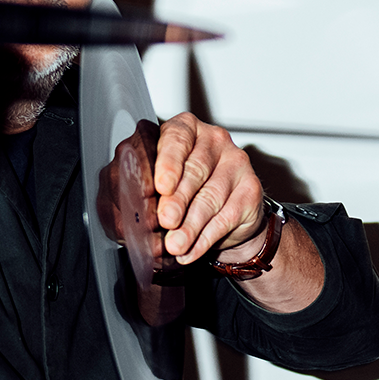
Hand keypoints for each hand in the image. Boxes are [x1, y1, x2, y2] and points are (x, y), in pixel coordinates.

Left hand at [152, 113, 266, 265]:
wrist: (223, 210)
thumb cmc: (183, 189)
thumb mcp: (155, 184)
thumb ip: (141, 190)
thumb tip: (127, 212)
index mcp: (184, 129)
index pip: (176, 139)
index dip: (168, 163)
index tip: (160, 186)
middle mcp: (213, 140)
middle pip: (194, 171)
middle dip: (177, 200)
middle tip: (165, 220)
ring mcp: (235, 163)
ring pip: (210, 197)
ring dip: (190, 226)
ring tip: (174, 244)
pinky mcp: (251, 189)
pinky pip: (226, 217)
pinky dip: (205, 239)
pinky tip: (190, 250)